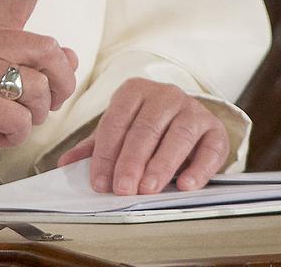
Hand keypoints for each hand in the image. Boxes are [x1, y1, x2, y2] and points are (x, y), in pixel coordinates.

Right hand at [0, 0, 83, 175]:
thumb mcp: (3, 71)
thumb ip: (36, 60)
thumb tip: (71, 57)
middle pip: (47, 49)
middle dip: (62, 83)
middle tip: (51, 101)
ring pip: (37, 89)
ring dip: (39, 115)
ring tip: (16, 119)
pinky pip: (19, 118)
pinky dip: (19, 134)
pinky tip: (1, 133)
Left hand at [57, 78, 229, 193]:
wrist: (190, 117)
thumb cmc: (149, 126)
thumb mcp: (121, 129)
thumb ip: (96, 146)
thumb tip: (65, 163)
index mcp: (134, 90)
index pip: (116, 121)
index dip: (106, 153)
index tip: (100, 183)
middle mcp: (165, 94)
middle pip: (145, 129)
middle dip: (132, 162)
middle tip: (123, 189)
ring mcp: (192, 109)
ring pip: (177, 136)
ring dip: (161, 165)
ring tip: (148, 189)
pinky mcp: (215, 129)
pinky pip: (209, 149)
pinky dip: (198, 168)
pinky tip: (185, 185)